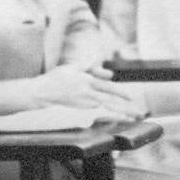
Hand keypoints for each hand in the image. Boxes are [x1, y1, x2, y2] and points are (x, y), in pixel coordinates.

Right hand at [28, 65, 143, 118]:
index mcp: (86, 81)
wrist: (42, 93)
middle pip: (110, 101)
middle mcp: (87, 94)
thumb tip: (96, 59)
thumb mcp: (71, 68)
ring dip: (121, 112)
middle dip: (125, 107)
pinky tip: (117, 119)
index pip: (107, 87)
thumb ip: (86, 65)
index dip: (120, 93)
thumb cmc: (55, 79)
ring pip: (107, 107)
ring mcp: (84, 104)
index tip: (130, 97)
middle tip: (137, 112)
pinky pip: (97, 110)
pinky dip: (108, 114)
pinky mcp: (81, 110)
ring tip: (133, 117)